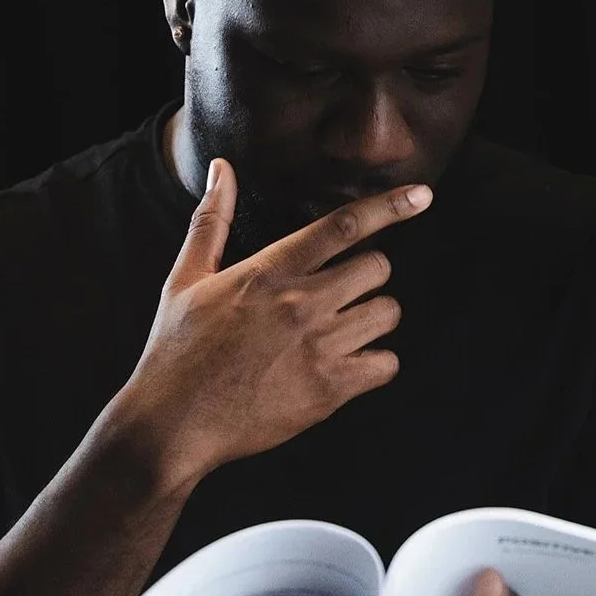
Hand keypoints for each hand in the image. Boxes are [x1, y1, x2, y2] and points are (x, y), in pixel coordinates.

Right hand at [106, 158, 431, 485]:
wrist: (172, 425)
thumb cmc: (176, 351)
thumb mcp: (186, 279)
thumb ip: (213, 221)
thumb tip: (221, 170)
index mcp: (268, 273)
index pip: (342, 226)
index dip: (390, 207)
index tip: (422, 196)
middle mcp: (300, 305)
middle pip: (377, 268)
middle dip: (367, 275)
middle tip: (343, 291)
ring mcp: (318, 348)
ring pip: (388, 313)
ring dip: (374, 317)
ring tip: (345, 327)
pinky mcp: (329, 390)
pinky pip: (387, 364)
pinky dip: (376, 363)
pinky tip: (351, 364)